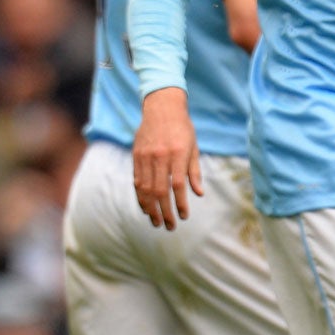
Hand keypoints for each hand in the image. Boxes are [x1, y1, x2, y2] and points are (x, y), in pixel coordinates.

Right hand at [133, 88, 202, 229]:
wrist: (162, 108)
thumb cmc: (183, 129)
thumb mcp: (194, 147)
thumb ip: (194, 171)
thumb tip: (198, 194)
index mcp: (177, 154)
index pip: (178, 185)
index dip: (180, 203)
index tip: (184, 216)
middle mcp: (159, 156)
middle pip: (160, 191)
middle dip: (164, 212)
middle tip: (170, 226)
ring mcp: (145, 156)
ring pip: (145, 189)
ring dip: (151, 208)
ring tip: (156, 222)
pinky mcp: (136, 156)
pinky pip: (137, 181)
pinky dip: (141, 197)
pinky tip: (146, 208)